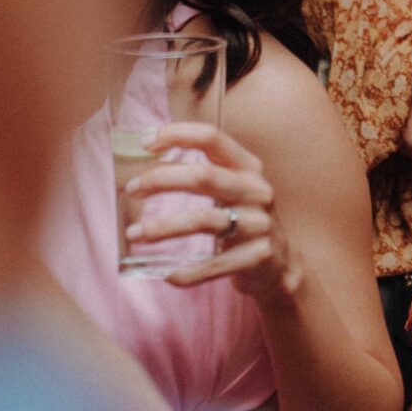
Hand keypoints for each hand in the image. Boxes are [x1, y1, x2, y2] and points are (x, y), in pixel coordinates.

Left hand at [125, 122, 299, 302]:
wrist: (280, 264)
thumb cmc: (242, 221)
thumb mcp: (233, 191)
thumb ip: (202, 176)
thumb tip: (145, 163)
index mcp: (249, 169)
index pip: (213, 139)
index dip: (177, 135)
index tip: (145, 143)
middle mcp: (257, 191)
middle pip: (203, 176)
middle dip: (160, 180)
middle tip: (131, 190)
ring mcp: (259, 224)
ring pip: (203, 220)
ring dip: (162, 227)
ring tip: (134, 234)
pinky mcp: (256, 256)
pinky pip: (213, 264)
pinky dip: (187, 272)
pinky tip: (168, 275)